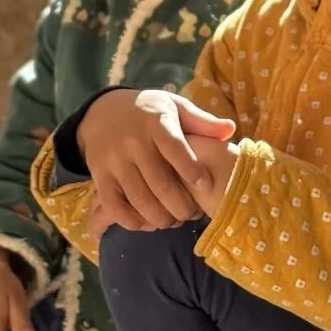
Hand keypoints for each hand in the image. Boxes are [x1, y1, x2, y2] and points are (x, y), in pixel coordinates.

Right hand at [83, 88, 237, 231]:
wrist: (102, 110)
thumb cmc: (149, 112)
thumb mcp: (175, 107)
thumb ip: (202, 121)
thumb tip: (230, 130)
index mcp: (156, 122)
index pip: (175, 149)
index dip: (192, 170)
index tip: (207, 188)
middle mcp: (133, 142)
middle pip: (160, 183)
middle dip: (182, 206)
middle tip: (194, 214)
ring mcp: (115, 161)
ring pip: (140, 199)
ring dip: (162, 218)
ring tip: (175, 221)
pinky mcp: (100, 177)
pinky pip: (115, 207)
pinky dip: (133, 222)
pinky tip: (149, 224)